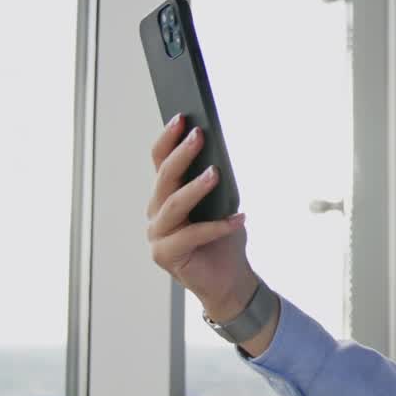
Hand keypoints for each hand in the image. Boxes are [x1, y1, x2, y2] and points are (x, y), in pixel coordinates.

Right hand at [146, 114, 256, 320]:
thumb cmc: (225, 239)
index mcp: (165, 196)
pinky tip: (239, 219)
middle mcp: (156, 214)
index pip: (160, 162)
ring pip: (174, 206)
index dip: (168, 139)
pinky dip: (217, 226)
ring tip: (216, 173)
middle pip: (164, 179)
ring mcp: (157, 236)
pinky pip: (192, 236)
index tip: (181, 117)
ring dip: (196, 188)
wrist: (230, 279)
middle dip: (181, 154)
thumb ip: (213, 183)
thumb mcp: (222, 204)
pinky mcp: (166, 256)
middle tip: (199, 135)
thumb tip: (217, 155)